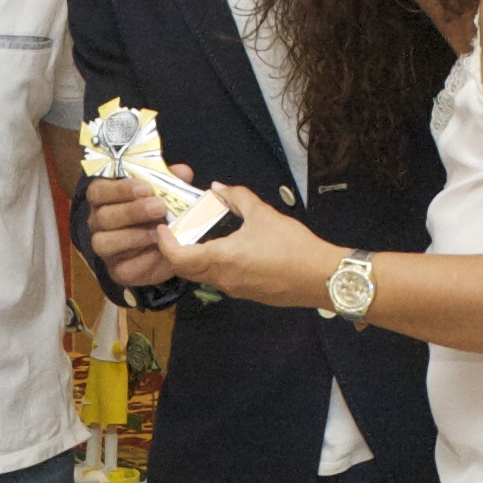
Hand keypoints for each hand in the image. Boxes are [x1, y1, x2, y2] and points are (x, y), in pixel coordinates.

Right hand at [87, 168, 186, 290]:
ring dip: (133, 236)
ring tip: (159, 232)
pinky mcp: (117, 271)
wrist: (164, 249)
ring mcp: (105, 248)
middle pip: (103, 217)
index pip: (98, 191)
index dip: (119, 189)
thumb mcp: (163, 194)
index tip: (145, 188)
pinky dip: (144, 261)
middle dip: (132, 211)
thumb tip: (182, 172)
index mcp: (104, 199)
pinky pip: (123, 268)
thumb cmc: (156, 214)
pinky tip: (160, 252)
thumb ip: (169, 182)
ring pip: (104, 243)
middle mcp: (98, 223)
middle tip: (159, 207)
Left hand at [156, 181, 341, 309]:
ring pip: (203, 276)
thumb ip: (237, 197)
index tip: (162, 228)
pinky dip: (214, 265)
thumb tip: (218, 189)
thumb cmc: (294, 247)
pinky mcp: (247, 294)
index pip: (178, 258)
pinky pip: (220, 280)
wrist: (320, 277)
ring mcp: (234, 290)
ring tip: (202, 236)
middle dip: (176, 251)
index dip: (164, 244)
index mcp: (223, 259)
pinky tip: (227, 248)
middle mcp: (223, 279)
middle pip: (186, 270)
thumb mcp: (263, 214)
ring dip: (196, 258)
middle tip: (177, 231)